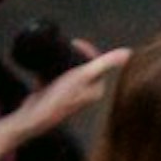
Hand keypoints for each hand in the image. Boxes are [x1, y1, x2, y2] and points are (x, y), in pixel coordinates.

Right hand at [8, 48, 125, 137]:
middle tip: (65, 46)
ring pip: (67, 72)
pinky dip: (48, 72)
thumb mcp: (84, 76)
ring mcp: (67, 96)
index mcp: (95, 90)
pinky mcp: (51, 96)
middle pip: (81, 67)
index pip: (96, 63)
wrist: (31, 119)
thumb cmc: (59, 98)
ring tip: (55, 54)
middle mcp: (83, 94)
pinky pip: (52, 79)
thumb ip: (106, 63)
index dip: (87, 50)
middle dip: (73, 55)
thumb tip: (129, 52)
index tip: (75, 42)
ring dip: (61, 62)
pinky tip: (43, 67)